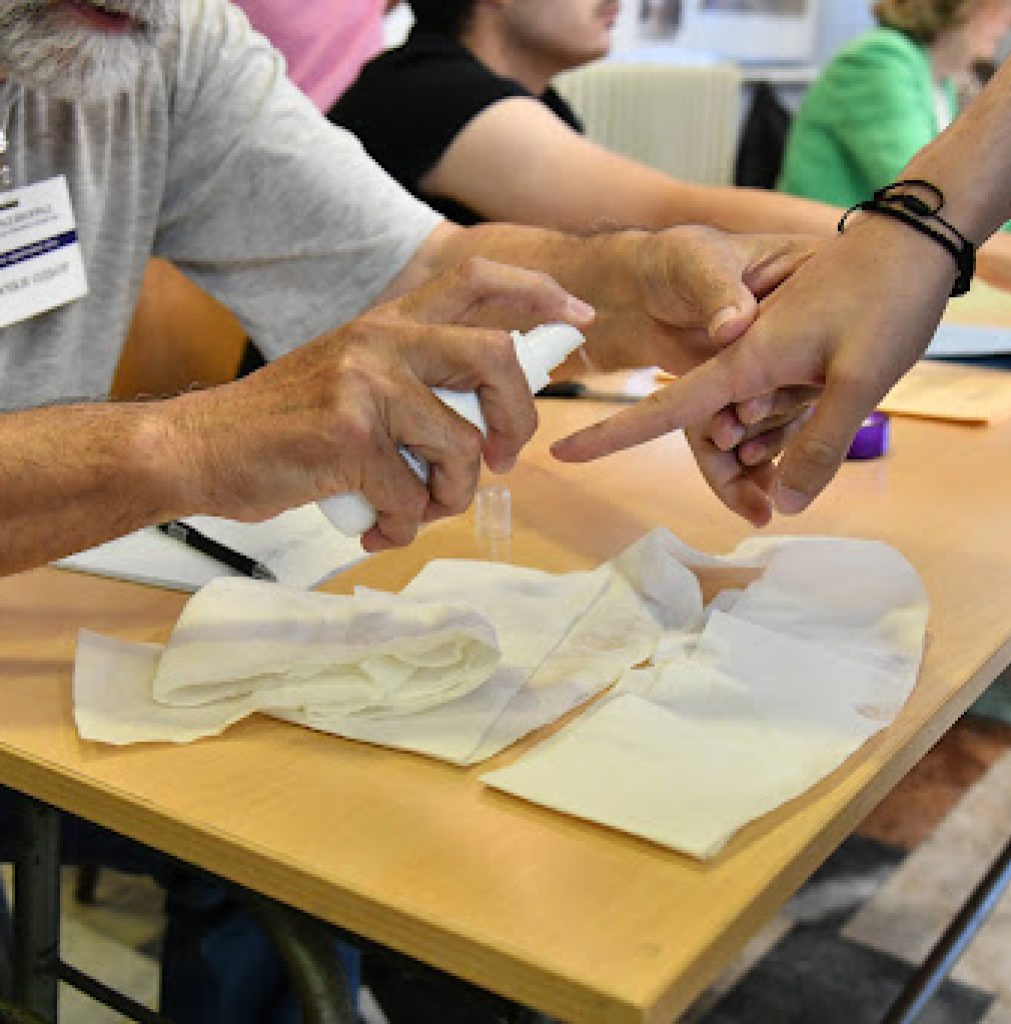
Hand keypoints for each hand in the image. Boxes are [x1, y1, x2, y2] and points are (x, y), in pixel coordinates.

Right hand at [160, 258, 593, 548]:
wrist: (200, 448)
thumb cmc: (287, 426)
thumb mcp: (355, 379)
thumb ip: (417, 383)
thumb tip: (493, 423)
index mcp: (388, 321)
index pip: (477, 278)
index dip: (538, 293)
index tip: (577, 318)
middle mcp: (382, 339)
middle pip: (496, 359)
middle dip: (519, 419)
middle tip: (506, 461)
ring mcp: (366, 384)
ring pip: (462, 447)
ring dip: (451, 497)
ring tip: (417, 510)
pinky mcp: (349, 436)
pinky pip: (414, 496)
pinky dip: (404, 525)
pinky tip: (376, 526)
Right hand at [552, 216, 954, 517]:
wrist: (911, 243)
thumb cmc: (883, 295)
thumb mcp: (859, 373)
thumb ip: (819, 439)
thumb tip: (787, 504)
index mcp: (743, 358)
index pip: (665, 407)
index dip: (612, 434)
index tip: (562, 454)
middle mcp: (742, 359)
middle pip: (713, 435)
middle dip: (732, 477)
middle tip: (762, 510)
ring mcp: (764, 358)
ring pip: (747, 428)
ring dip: (768, 458)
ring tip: (794, 479)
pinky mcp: (789, 359)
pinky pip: (775, 411)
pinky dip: (788, 436)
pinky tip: (814, 443)